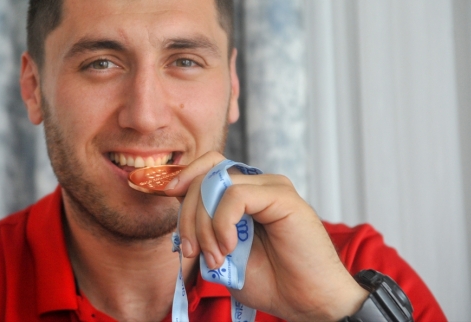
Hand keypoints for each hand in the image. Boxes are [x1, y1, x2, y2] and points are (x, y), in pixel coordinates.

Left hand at [163, 151, 368, 321]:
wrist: (306, 302)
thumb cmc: (270, 279)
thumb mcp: (221, 251)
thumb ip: (202, 224)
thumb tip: (173, 198)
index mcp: (243, 194)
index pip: (205, 167)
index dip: (182, 177)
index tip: (163, 193)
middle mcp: (256, 184)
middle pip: (204, 175)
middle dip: (188, 215)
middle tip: (191, 252)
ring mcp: (270, 187)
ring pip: (216, 184)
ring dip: (204, 225)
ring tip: (215, 257)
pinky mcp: (281, 195)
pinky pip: (235, 194)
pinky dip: (222, 222)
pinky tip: (229, 247)